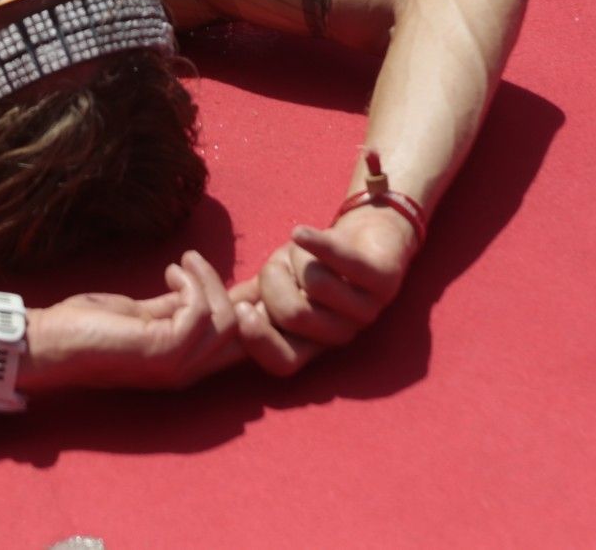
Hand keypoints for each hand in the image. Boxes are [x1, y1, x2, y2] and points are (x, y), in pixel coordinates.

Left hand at [22, 250, 244, 391]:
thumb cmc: (90, 327)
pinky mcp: (162, 351)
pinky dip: (192, 283)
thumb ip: (174, 306)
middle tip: (217, 263)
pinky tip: (171, 270)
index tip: (250, 275)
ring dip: (210, 280)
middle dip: (246, 296)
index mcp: (185, 363)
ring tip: (185, 261)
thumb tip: (202, 286)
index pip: (239, 343)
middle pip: (245, 336)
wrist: (50, 341)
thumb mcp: (144, 313)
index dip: (252, 307)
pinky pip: (200, 311)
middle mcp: (187, 371)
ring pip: (228, 320)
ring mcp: (176, 365)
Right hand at [231, 203, 418, 376]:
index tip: (240, 311)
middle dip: (275, 279)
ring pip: (315, 285)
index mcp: (311, 344)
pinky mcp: (385, 281)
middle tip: (278, 264)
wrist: (368, 233)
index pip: (283, 362)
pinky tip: (299, 232)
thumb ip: (247, 299)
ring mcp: (366, 310)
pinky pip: (344, 263)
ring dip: (297, 256)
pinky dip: (317, 244)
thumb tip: (209, 311)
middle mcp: (340, 335)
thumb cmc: (316, 262)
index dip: (259, 341)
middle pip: (294, 316)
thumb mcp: (276, 282)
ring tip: (302, 250)